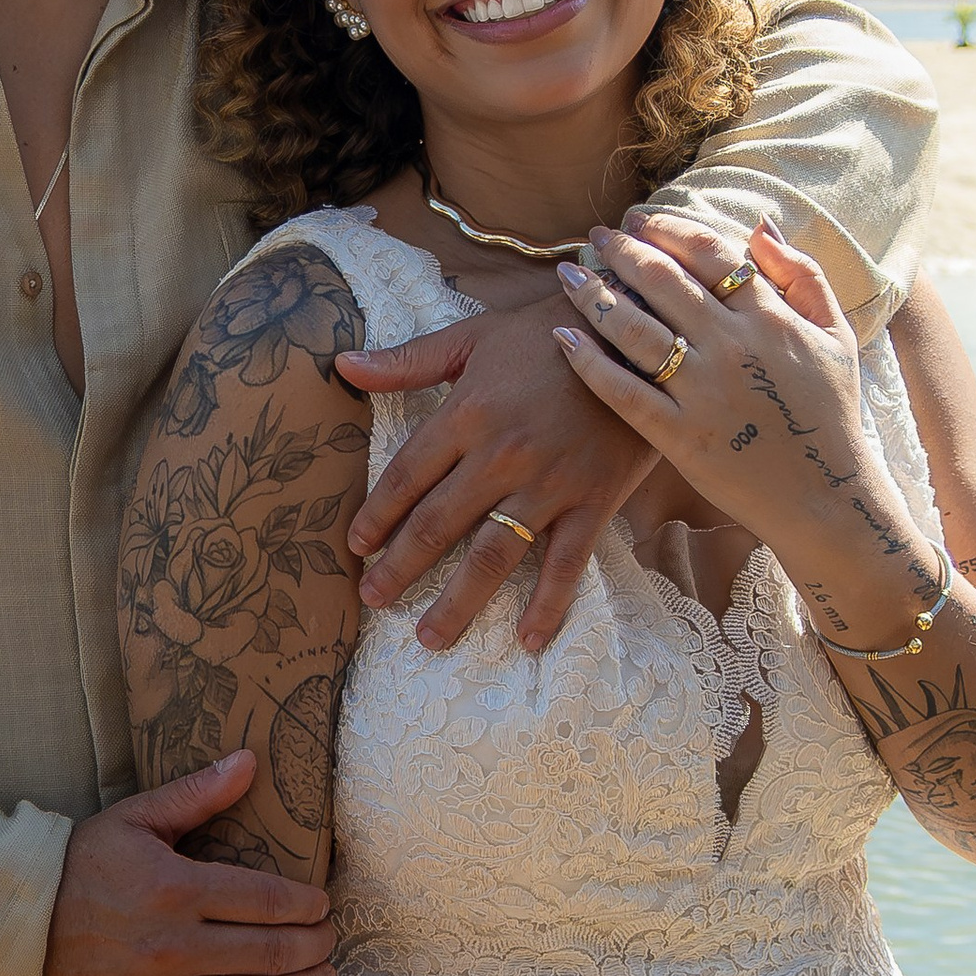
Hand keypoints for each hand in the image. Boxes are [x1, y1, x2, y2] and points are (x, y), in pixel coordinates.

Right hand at [43, 752, 335, 975]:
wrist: (14, 925)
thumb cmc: (78, 867)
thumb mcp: (135, 820)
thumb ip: (196, 794)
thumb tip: (249, 760)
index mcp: (178, 889)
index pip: (269, 900)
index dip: (308, 905)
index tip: (321, 905)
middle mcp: (177, 946)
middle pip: (272, 951)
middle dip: (313, 946)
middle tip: (328, 940)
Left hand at [336, 294, 655, 652]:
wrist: (634, 336)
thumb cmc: (546, 335)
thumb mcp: (472, 338)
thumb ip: (408, 361)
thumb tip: (342, 366)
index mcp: (467, 414)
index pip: (406, 475)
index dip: (377, 515)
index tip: (356, 547)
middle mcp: (501, 456)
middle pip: (437, 524)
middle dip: (399, 568)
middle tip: (373, 600)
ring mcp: (548, 484)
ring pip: (492, 555)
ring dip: (458, 601)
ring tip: (429, 638)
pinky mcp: (593, 500)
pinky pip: (566, 562)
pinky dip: (548, 604)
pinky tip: (528, 640)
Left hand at [554, 211, 935, 641]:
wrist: (828, 498)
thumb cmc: (831, 413)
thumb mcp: (837, 335)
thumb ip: (802, 275)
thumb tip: (760, 224)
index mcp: (771, 317)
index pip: (709, 252)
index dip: (668, 227)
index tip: (639, 218)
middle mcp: (733, 346)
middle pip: (663, 281)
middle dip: (623, 250)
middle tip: (596, 235)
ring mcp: (703, 391)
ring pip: (634, 328)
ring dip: (594, 294)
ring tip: (569, 273)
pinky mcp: (680, 436)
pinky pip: (622, 391)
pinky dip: (588, 361)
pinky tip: (562, 336)